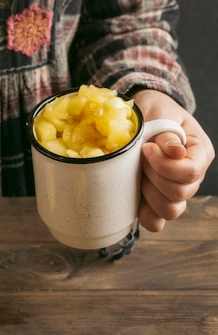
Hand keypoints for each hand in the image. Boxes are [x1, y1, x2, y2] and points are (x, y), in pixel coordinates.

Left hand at [133, 90, 214, 231]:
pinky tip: (135, 196)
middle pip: (179, 195)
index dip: (164, 165)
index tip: (146, 149)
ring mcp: (176, 194)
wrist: (142, 119)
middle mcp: (192, 178)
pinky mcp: (157, 204)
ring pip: (169, 211)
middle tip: (139, 160)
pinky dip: (143, 213)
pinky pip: (155, 222)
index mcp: (199, 153)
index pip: (190, 172)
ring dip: (148, 195)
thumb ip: (166, 133)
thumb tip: (175, 153)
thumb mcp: (159, 113)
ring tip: (138, 175)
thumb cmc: (154, 112)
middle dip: (153, 177)